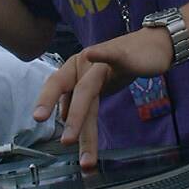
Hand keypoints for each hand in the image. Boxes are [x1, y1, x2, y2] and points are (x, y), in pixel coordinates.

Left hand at [34, 28, 172, 170]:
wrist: (151, 46)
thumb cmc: (120, 66)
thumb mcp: (96, 84)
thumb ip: (78, 98)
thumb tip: (61, 116)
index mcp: (75, 70)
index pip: (57, 85)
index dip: (46, 100)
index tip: (37, 120)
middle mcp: (84, 64)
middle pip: (73, 91)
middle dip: (71, 119)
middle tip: (65, 142)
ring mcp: (102, 60)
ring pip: (89, 88)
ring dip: (79, 114)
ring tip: (73, 138)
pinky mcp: (123, 55)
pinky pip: (111, 55)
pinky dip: (101, 55)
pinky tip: (92, 53)